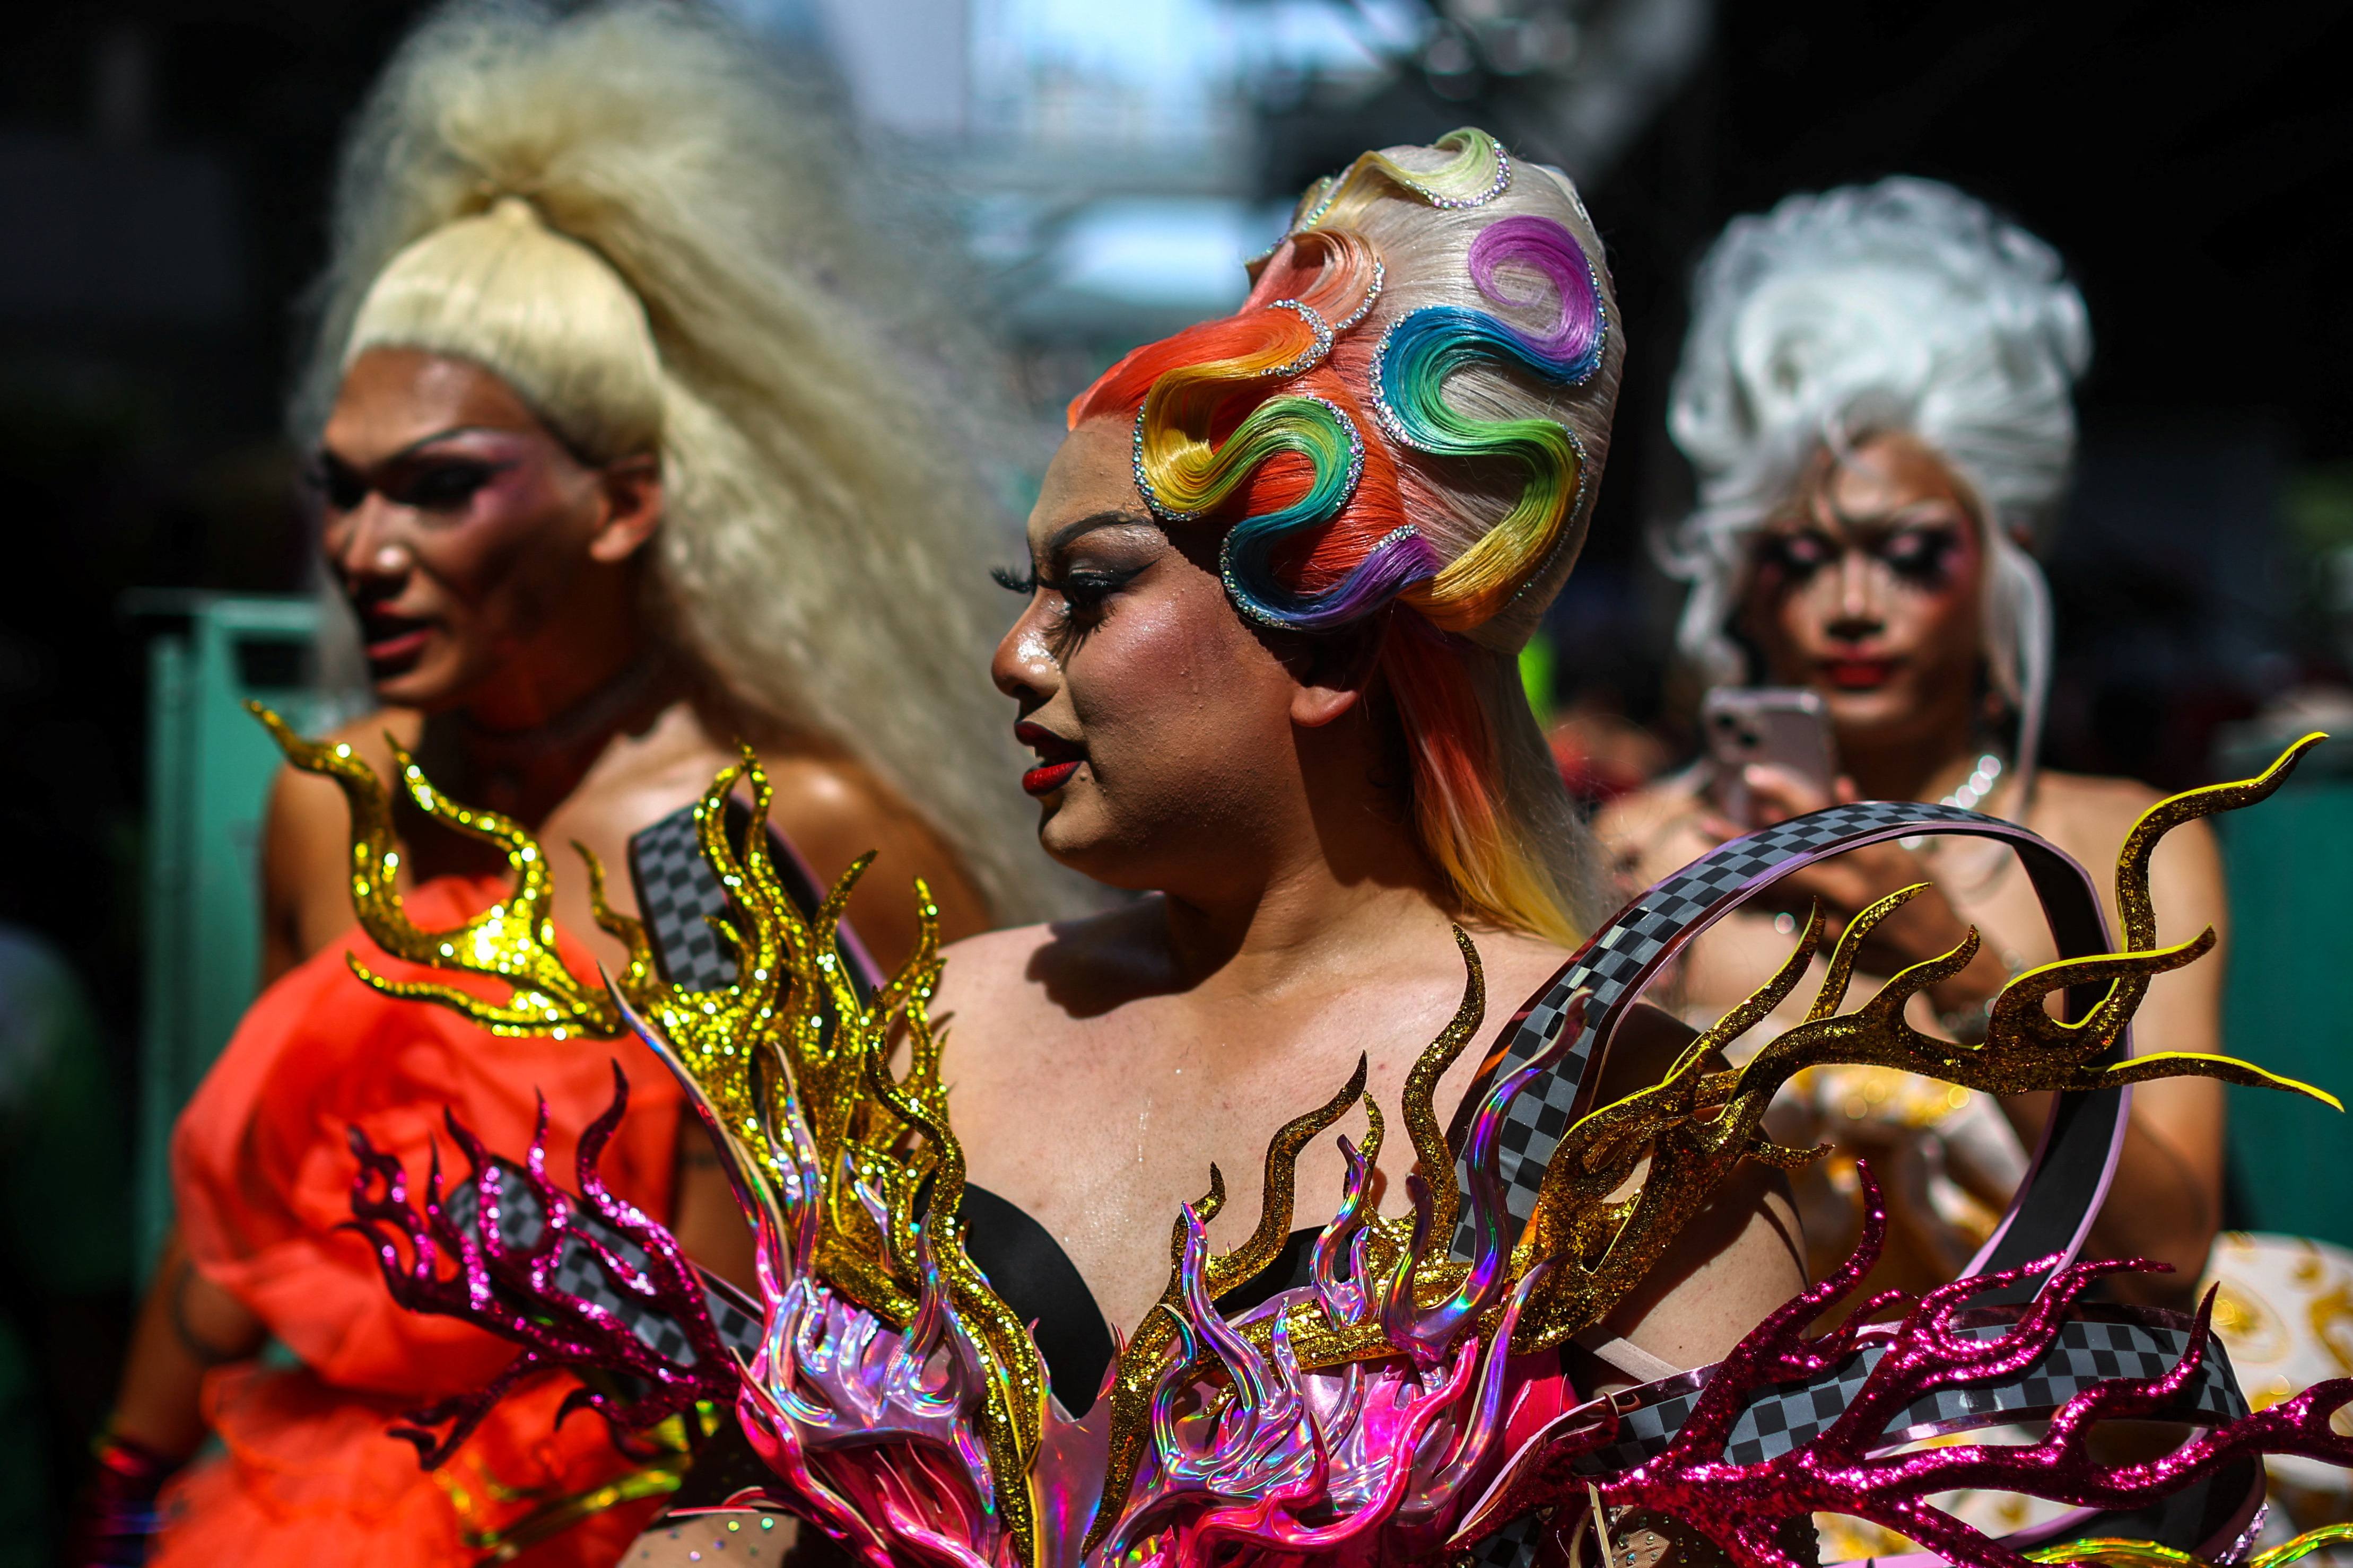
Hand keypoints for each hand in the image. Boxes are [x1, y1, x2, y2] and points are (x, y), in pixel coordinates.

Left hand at [1698, 765, 2008, 1017]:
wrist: (1945, 961)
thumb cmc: (1924, 898)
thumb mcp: (1900, 852)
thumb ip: (1862, 822)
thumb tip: (1839, 784)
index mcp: (1872, 856)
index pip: (1820, 819)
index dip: (1784, 795)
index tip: (1752, 776)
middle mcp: (1851, 888)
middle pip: (1783, 860)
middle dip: (1739, 842)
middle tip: (1704, 824)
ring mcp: (1836, 921)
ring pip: (1774, 895)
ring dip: (1740, 875)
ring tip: (1712, 858)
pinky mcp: (1826, 947)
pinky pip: (1786, 921)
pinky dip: (1765, 907)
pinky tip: (1741, 899)